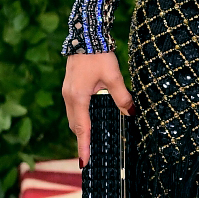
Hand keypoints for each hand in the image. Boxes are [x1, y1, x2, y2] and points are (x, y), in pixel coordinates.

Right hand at [63, 52, 133, 167]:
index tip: (84, 162)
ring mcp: (67, 91)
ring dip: (82, 128)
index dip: (84, 146)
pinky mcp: (70, 86)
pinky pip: (74, 108)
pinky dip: (81, 117)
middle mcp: (69, 96)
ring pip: (74, 117)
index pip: (82, 128)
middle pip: (75, 125)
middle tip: (90, 155)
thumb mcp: (114, 76)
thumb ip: (122, 96)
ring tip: (91, 141)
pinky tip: (90, 118)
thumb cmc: (99, 54)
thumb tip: (131, 113)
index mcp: (78, 97)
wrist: (85, 34)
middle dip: (83, 140)